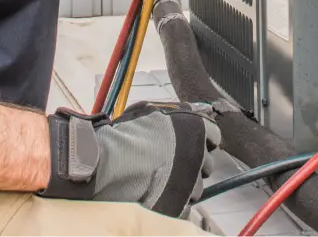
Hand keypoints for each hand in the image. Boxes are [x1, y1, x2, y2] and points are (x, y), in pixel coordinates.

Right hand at [38, 101, 220, 216]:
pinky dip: (176, 203)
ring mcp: (190, 184)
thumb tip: (196, 110)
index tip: (191, 144)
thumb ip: (179, 112)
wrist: (103, 166)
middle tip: (171, 162)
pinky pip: (186, 207)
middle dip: (193, 163)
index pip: (214, 135)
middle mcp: (199, 156)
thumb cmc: (124, 136)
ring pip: (197, 187)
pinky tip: (158, 194)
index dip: (201, 139)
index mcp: (197, 129)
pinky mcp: (179, 207)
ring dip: (184, 184)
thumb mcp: (152, 111)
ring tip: (160, 179)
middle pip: (207, 163)